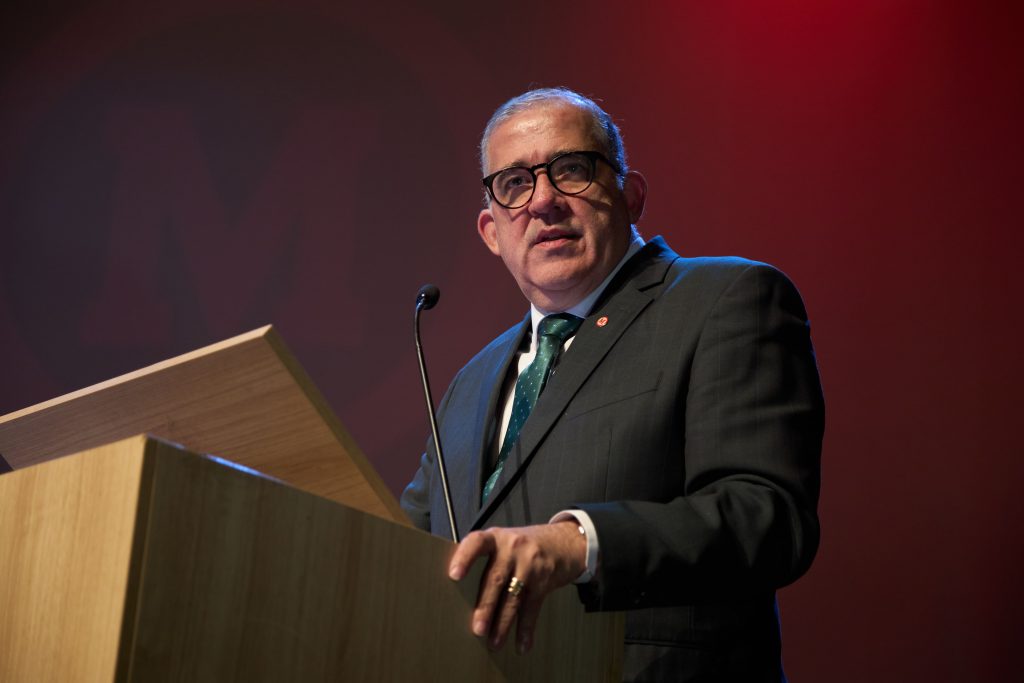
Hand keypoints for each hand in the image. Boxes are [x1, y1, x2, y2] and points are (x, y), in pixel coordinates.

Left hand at [448, 520, 585, 653]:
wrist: (565, 541)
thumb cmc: (525, 545)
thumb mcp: (504, 541)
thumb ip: (485, 559)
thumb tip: (458, 591)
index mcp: (496, 538)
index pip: (476, 543)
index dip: (464, 557)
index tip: (454, 574)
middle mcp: (512, 548)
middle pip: (495, 578)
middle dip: (486, 606)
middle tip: (477, 628)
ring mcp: (530, 564)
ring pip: (513, 597)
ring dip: (503, 623)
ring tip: (494, 642)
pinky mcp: (544, 580)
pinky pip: (532, 607)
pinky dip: (526, 628)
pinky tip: (522, 644)